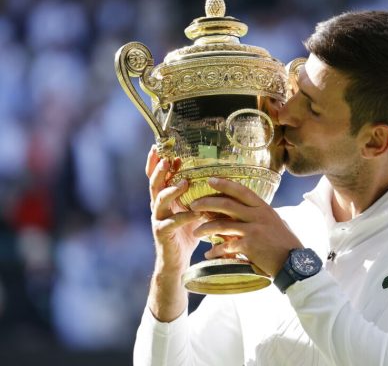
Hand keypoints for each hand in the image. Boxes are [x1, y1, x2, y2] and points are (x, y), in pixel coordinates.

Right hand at [146, 146, 207, 275]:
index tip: (159, 147)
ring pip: (159, 200)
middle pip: (154, 184)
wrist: (177, 261)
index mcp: (164, 199)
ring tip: (184, 183)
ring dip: (171, 190)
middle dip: (159, 170)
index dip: (156, 162)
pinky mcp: (162, 233)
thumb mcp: (191, 209)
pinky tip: (196, 213)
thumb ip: (195, 194)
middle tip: (166, 159)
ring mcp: (158, 219)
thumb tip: (211, 175)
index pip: (157, 177)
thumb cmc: (187, 233)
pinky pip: (172, 222)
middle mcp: (157, 207)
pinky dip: (185, 217)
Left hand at [189, 178, 302, 276]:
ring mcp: (253, 230)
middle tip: (194, 205)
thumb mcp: (274, 221)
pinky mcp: (249, 246)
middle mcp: (258, 216)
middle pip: (227, 204)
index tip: (210, 180)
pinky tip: (209, 255)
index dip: (225, 184)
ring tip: (196, 232)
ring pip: (222, 225)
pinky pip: (226, 246)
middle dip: (207, 203)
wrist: (294, 262)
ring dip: (205, 228)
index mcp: (263, 208)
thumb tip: (245, 209)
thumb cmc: (284, 243)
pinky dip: (215, 251)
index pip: (242, 190)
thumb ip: (259, 214)